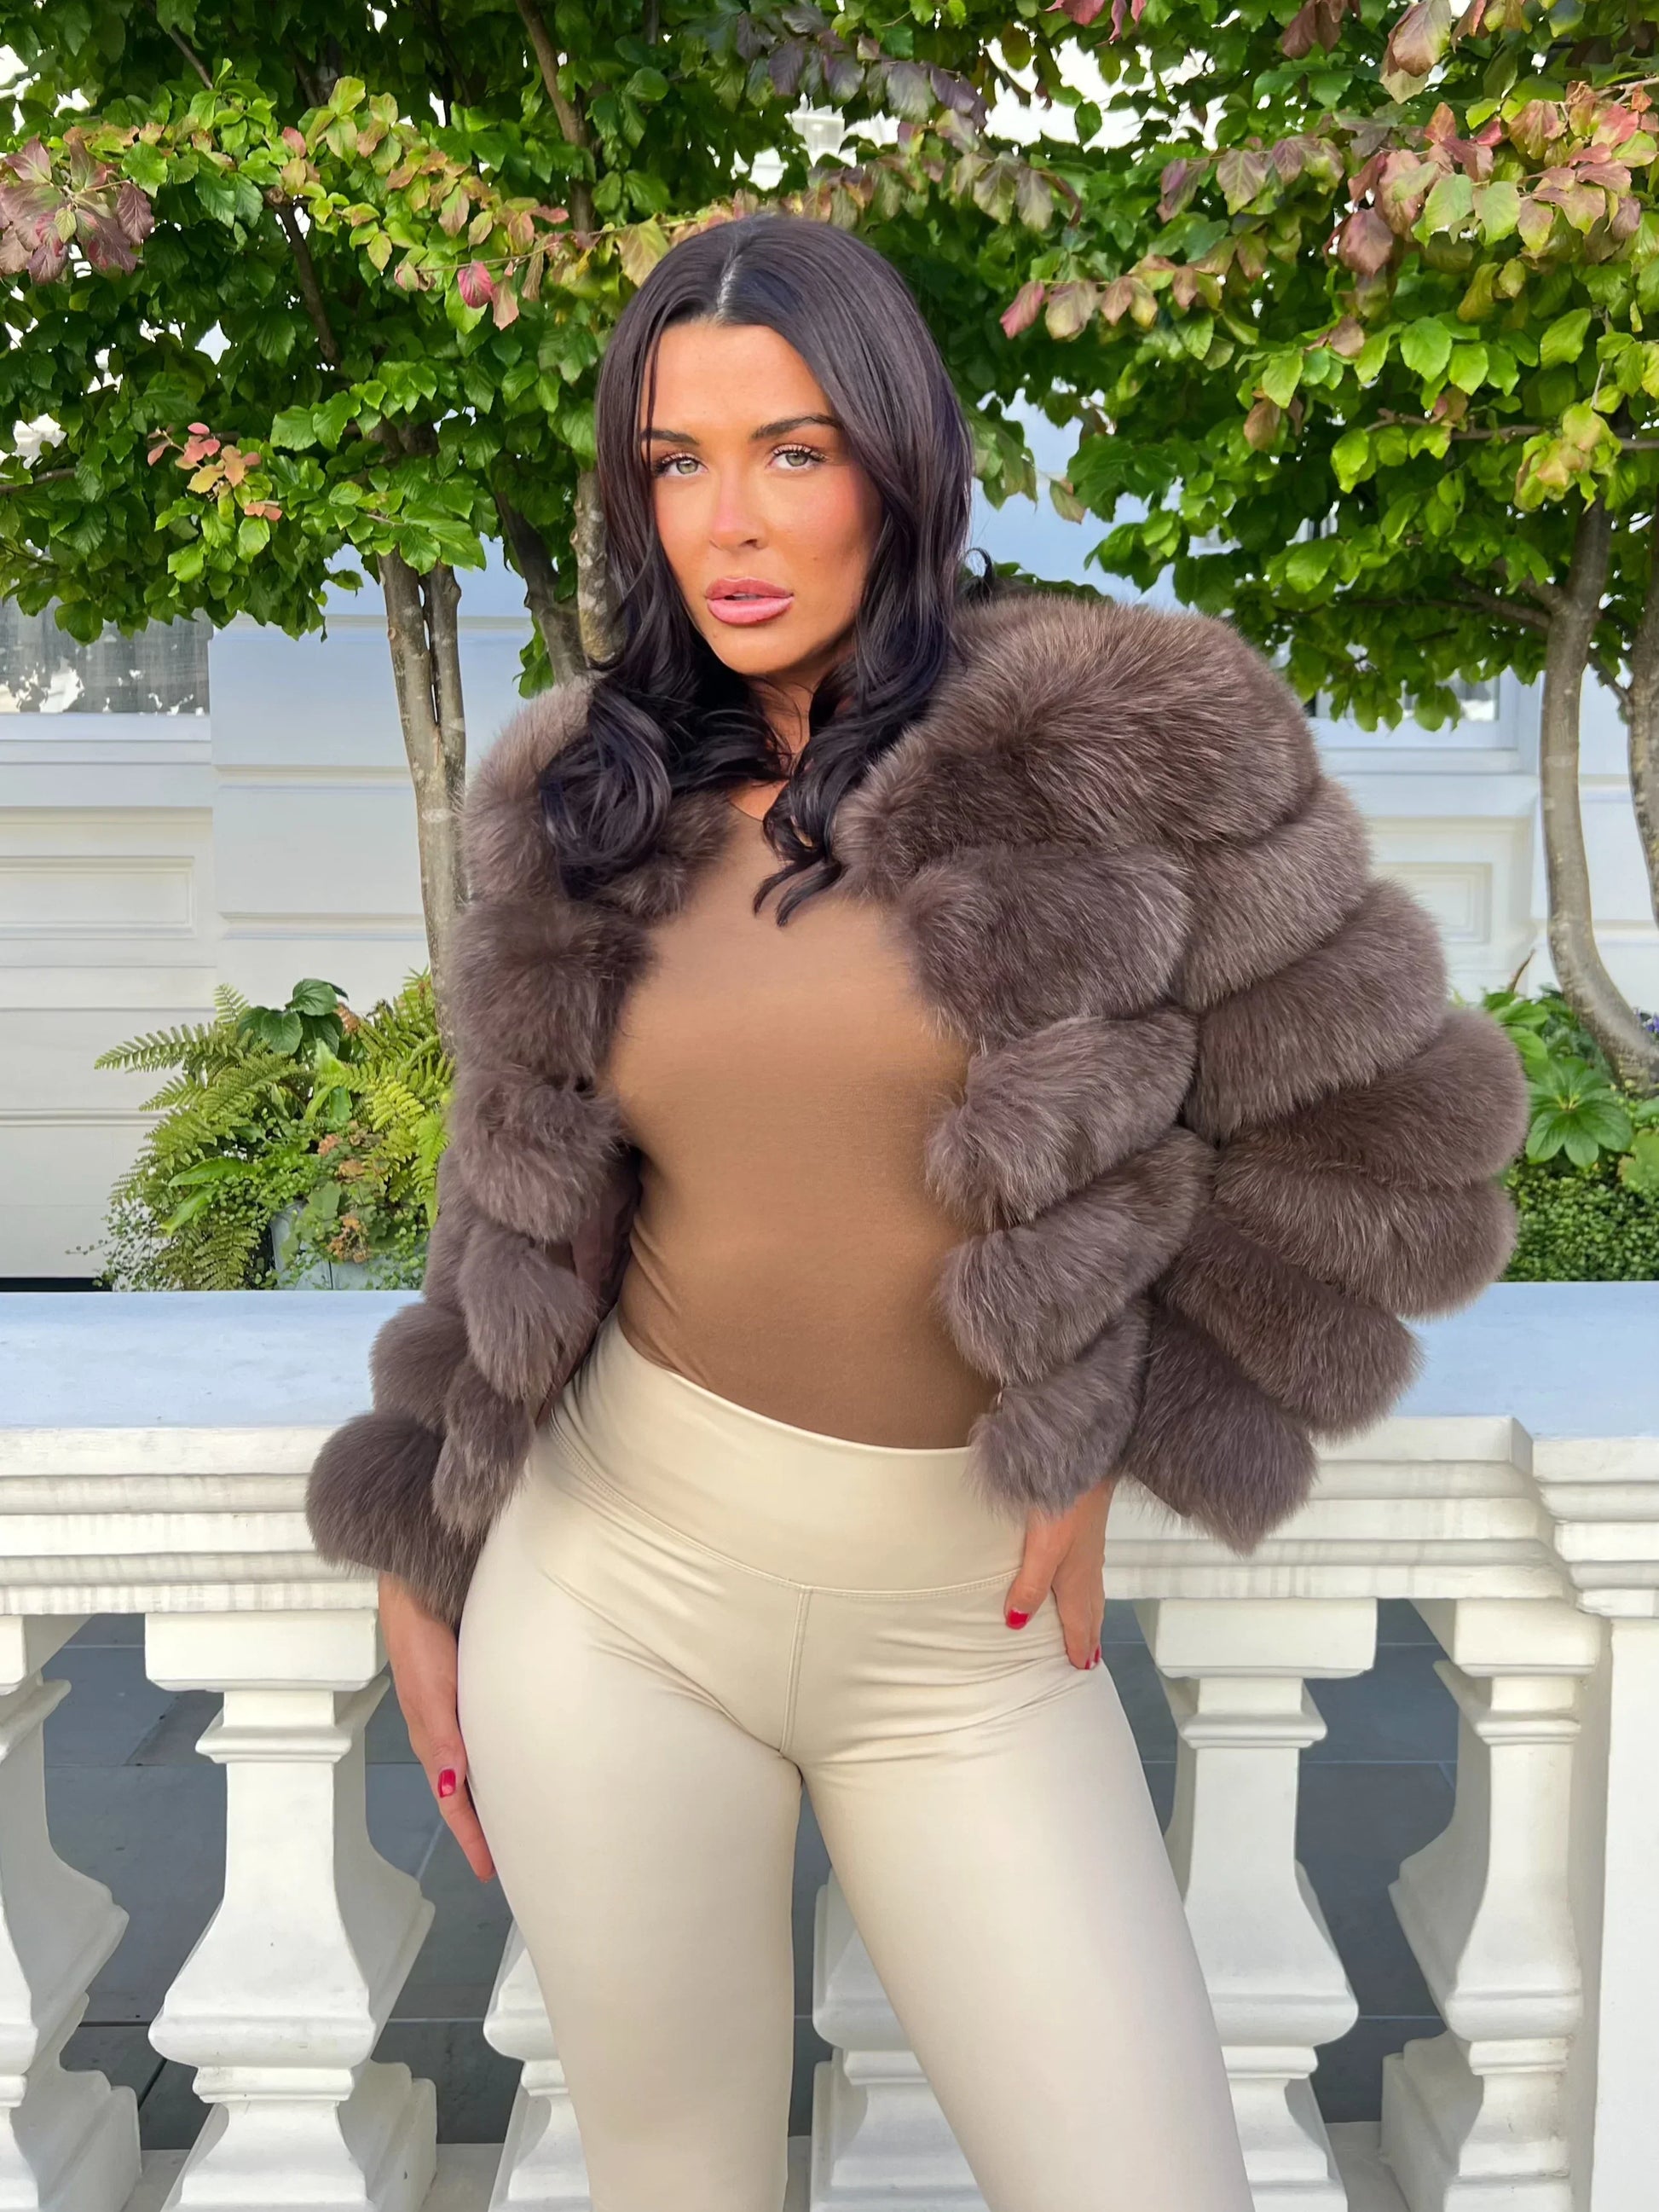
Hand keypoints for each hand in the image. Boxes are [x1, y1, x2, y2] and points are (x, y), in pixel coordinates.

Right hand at [378, 1572, 495, 1882]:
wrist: (420, 1579)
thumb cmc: (420, 1632)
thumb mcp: (429, 1687)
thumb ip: (442, 1736)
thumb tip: (453, 1791)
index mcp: (433, 1736)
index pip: (453, 1799)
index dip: (469, 1835)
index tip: (488, 1871)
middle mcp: (447, 1727)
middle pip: (466, 1787)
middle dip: (483, 1822)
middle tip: (515, 1852)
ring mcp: (459, 1705)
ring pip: (479, 1761)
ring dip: (494, 1789)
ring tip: (522, 1813)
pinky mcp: (474, 1681)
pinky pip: (490, 1729)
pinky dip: (501, 1753)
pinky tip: (521, 1753)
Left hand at [1003, 1478, 1116, 1671]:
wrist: (1086, 1462)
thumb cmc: (1067, 1505)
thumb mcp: (1043, 1550)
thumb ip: (1029, 1586)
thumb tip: (1017, 1623)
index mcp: (1078, 1580)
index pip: (1080, 1622)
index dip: (1079, 1645)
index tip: (1082, 1668)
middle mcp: (1088, 1568)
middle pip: (1091, 1610)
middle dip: (1090, 1635)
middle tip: (1091, 1658)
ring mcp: (1090, 1549)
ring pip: (1092, 1591)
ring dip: (1091, 1614)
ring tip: (1090, 1627)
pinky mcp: (1086, 1530)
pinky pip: (1090, 1572)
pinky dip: (1088, 1589)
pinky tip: (1081, 1577)